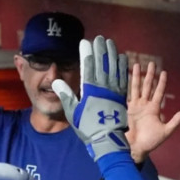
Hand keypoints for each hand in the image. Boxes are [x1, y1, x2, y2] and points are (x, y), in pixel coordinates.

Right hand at [52, 36, 129, 160]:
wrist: (106, 140)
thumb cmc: (87, 128)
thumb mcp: (72, 113)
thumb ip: (66, 95)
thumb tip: (56, 80)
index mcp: (90, 91)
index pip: (88, 67)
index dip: (87, 53)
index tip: (85, 41)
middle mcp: (103, 88)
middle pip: (102, 64)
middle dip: (101, 49)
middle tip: (99, 38)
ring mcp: (114, 92)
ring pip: (114, 68)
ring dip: (112, 54)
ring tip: (110, 42)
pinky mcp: (122, 97)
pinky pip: (123, 78)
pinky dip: (122, 67)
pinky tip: (122, 57)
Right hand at [127, 62, 179, 162]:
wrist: (135, 148)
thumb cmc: (150, 142)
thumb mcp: (165, 132)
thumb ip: (174, 121)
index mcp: (154, 109)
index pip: (159, 92)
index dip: (161, 82)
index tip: (164, 72)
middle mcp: (145, 105)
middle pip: (148, 87)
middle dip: (150, 75)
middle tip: (151, 63)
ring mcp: (135, 106)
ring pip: (137, 88)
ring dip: (137, 77)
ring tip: (138, 65)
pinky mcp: (126, 109)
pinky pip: (127, 95)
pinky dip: (126, 86)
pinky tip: (125, 77)